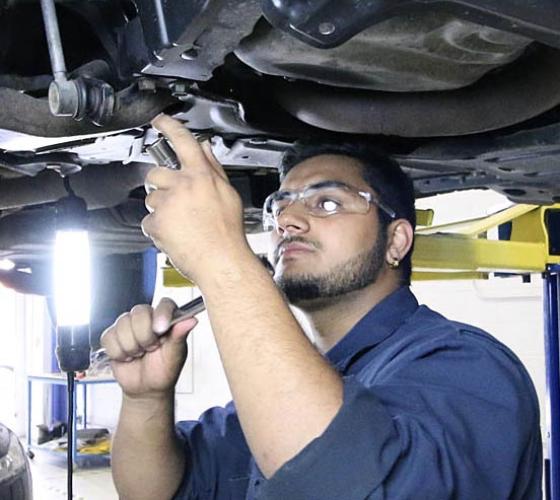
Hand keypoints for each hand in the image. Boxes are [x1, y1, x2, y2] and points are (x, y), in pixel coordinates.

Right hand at [100, 298, 197, 399]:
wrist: (146, 387)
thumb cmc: (164, 370)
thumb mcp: (175, 356)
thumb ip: (180, 336)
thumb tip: (192, 320)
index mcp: (167, 318)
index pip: (164, 304)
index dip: (161, 314)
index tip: (160, 330)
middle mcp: (148, 317)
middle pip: (139, 312)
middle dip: (144, 336)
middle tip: (151, 349)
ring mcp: (129, 324)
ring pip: (122, 324)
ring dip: (131, 346)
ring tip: (140, 354)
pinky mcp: (112, 335)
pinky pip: (109, 337)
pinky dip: (118, 352)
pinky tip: (127, 356)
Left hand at [142, 114, 250, 283]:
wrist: (221, 262)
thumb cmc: (228, 233)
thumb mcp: (228, 195)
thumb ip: (214, 168)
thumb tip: (205, 149)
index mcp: (202, 176)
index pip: (183, 141)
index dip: (169, 126)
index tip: (159, 121)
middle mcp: (182, 186)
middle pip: (156, 174)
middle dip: (161, 185)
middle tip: (177, 201)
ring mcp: (167, 204)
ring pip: (151, 199)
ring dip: (161, 209)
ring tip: (182, 223)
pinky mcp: (156, 223)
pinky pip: (149, 220)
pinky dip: (158, 228)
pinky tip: (176, 234)